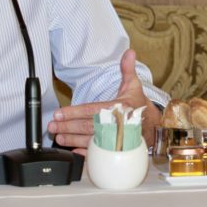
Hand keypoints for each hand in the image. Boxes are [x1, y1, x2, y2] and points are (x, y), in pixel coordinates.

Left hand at [47, 49, 161, 154]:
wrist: (153, 126)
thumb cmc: (138, 106)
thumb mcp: (134, 86)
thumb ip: (127, 69)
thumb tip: (129, 52)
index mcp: (119, 108)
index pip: (92, 110)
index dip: (75, 112)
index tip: (60, 113)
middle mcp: (116, 124)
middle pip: (88, 126)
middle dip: (68, 127)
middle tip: (52, 126)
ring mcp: (115, 138)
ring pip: (90, 140)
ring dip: (72, 140)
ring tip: (58, 137)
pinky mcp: (115, 148)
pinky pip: (98, 152)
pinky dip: (85, 153)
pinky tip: (74, 151)